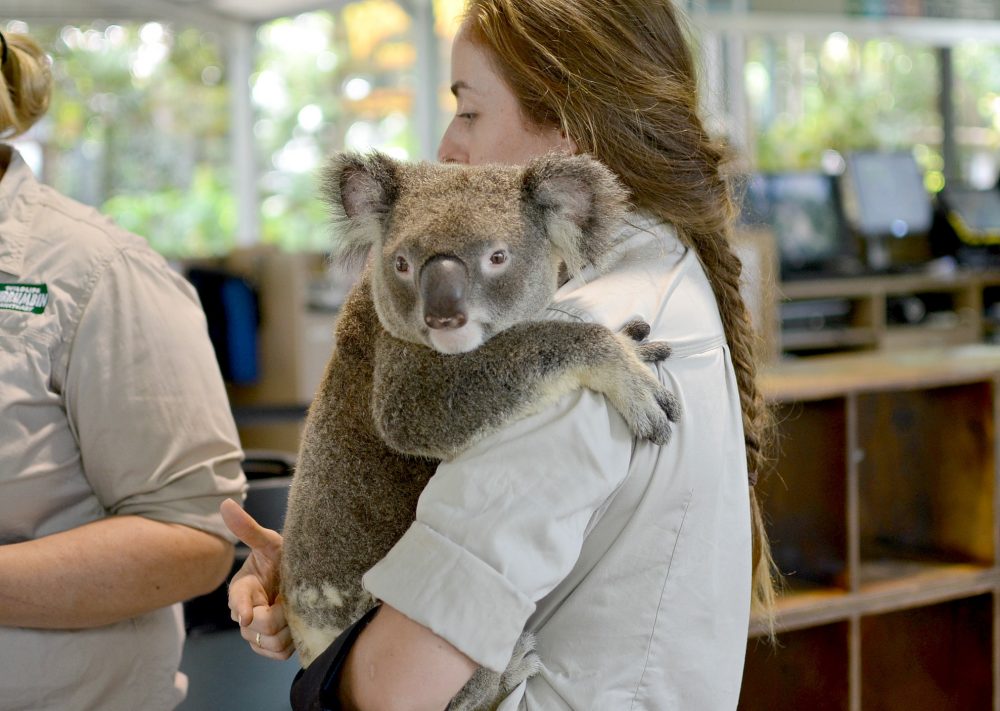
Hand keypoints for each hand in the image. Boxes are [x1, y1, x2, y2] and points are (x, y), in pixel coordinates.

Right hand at [220, 499, 294, 659]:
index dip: (242, 609)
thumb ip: (248, 528)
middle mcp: (244, 614)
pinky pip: (279, 654)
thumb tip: (224, 503)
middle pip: (260, 627)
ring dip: (289, 628)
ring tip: (294, 610)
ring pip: (271, 643)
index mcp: (240, 590)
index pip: (237, 604)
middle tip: (291, 599)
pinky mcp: (269, 646)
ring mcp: (255, 633)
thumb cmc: (282, 558)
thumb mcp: (270, 542)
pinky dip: (291, 642)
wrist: (301, 580)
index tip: (248, 613)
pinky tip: (296, 625)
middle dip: (281, 614)